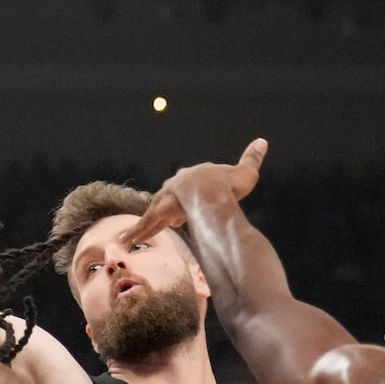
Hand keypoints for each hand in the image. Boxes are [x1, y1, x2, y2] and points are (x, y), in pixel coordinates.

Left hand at [121, 138, 268, 246]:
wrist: (211, 191)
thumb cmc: (228, 184)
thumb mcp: (245, 172)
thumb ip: (252, 157)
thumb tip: (262, 141)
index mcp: (193, 176)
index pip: (187, 186)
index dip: (189, 196)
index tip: (190, 205)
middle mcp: (175, 185)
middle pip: (167, 198)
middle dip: (168, 209)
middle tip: (171, 221)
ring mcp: (165, 199)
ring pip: (152, 214)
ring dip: (143, 224)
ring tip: (131, 236)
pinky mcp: (159, 213)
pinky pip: (144, 226)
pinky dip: (134, 233)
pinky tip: (122, 242)